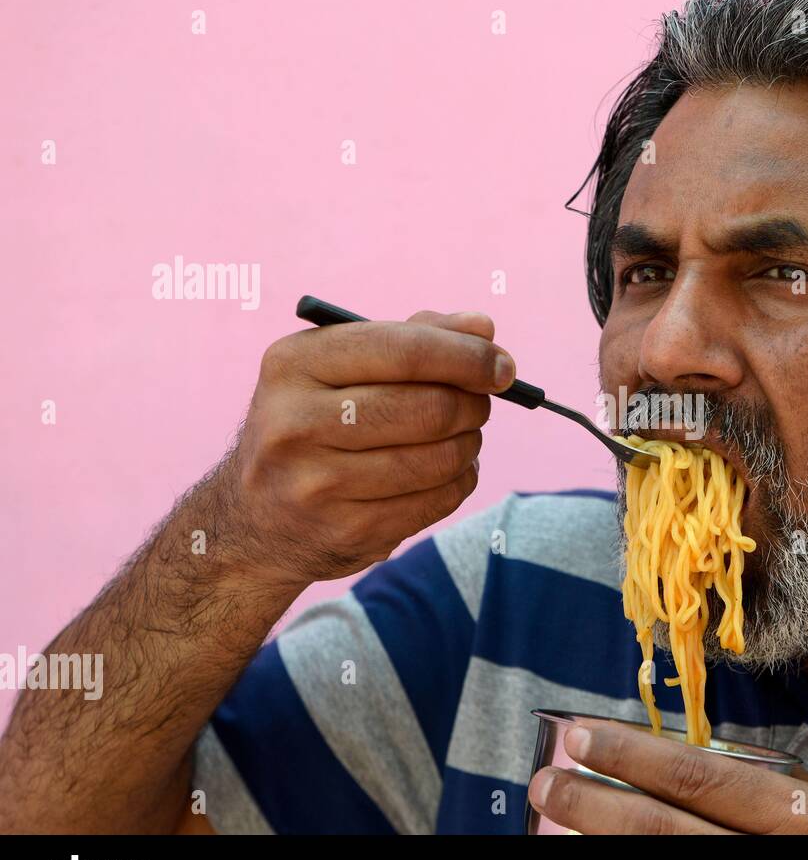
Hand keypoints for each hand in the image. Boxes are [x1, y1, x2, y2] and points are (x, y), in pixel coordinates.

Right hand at [214, 309, 513, 587]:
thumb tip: (482, 327)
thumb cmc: (314, 423)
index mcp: (293, 365)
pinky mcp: (347, 532)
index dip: (468, 357)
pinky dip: (460, 480)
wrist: (253, 519)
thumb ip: (412, 337)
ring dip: (470, 444)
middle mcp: (295, 423)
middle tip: (481, 404)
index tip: (503, 365)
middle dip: (474, 404)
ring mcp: (318, 484)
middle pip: (431, 407)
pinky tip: (447, 471)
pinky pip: (438, 499)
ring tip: (462, 437)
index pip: (404, 351)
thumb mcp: (337, 368)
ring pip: (441, 457)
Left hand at [527, 719, 807, 833]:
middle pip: (665, 832)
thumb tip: (697, 760)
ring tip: (552, 824)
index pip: (701, 778)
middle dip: (595, 805)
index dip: (632, 756)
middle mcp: (775, 859)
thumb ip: (777, 790)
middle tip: (544, 782)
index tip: (581, 734)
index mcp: (803, 818)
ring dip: (599, 847)